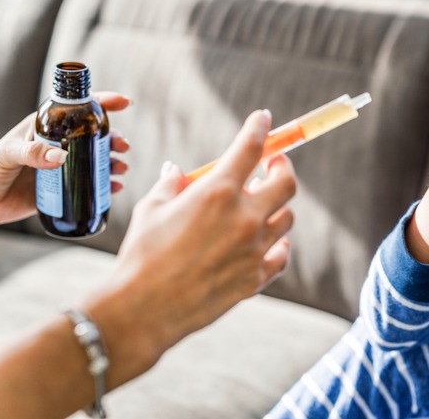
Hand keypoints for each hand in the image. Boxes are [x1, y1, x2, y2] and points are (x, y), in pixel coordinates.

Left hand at [0, 92, 131, 224]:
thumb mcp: (7, 155)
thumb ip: (32, 153)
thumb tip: (62, 157)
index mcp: (46, 128)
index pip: (77, 109)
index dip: (103, 102)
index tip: (124, 103)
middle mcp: (59, 145)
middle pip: (94, 136)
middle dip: (113, 138)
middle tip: (122, 146)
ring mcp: (63, 167)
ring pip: (96, 160)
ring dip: (113, 162)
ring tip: (120, 169)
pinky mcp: (65, 188)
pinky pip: (91, 185)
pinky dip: (107, 185)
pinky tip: (114, 187)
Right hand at [92, 109, 295, 378]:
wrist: (144, 309)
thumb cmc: (142, 255)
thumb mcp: (152, 209)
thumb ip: (171, 184)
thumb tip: (176, 171)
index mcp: (217, 192)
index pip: (251, 148)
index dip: (260, 128)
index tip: (264, 119)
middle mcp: (244, 217)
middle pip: (286, 182)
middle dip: (282, 167)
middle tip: (273, 165)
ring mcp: (254, 249)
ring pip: (286, 219)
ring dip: (276, 208)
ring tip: (261, 207)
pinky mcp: (255, 278)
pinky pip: (280, 256)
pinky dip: (278, 246)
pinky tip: (270, 243)